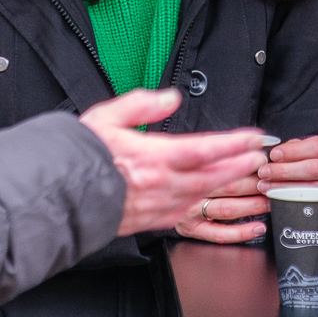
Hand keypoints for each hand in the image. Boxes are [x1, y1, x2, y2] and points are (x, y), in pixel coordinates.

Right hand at [79, 89, 267, 237]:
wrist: (58, 194)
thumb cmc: (80, 156)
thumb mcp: (108, 116)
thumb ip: (142, 104)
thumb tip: (170, 97)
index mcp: (153, 157)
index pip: (205, 148)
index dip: (233, 143)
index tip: (252, 137)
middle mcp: (160, 184)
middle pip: (211, 176)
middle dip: (238, 166)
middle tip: (258, 157)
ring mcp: (156, 206)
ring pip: (200, 196)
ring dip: (224, 184)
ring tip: (240, 175)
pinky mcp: (148, 220)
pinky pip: (182, 212)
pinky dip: (199, 202)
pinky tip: (204, 197)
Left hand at [258, 131, 317, 194]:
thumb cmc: (316, 154)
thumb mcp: (310, 143)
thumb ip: (294, 147)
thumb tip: (273, 156)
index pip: (317, 147)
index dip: (294, 151)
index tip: (274, 155)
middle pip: (314, 169)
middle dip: (285, 171)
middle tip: (264, 172)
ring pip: (312, 189)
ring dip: (284, 187)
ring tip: (265, 185)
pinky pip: (311, 203)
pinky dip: (290, 199)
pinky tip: (275, 196)